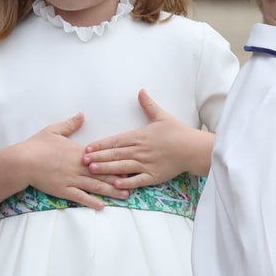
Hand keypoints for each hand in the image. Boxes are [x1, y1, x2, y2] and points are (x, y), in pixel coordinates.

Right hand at [18, 113, 127, 209]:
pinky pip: (80, 197)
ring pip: (95, 187)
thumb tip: (82, 115)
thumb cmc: (37, 145)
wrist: (22, 161)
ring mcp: (71, 180)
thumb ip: (70, 124)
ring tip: (126, 195)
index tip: (131, 161)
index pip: (102, 157)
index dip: (117, 160)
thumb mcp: (54, 130)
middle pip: (103, 173)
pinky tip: (102, 206)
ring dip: (111, 191)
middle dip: (120, 178)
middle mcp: (78, 167)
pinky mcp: (63, 190)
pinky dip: (92, 202)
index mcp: (79, 152)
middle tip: (136, 181)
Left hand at [83, 89, 213, 187]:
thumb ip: (148, 105)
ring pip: (122, 167)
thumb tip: (141, 91)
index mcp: (140, 136)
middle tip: (82, 160)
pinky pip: (138, 180)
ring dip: (106, 168)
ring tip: (92, 170)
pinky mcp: (154, 176)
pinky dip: (126, 182)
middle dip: (98, 157)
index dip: (100, 144)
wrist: (193, 149)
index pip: (116, 140)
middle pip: (115, 154)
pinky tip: (115, 184)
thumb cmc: (177, 132)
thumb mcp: (162, 116)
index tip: (87, 147)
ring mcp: (146, 164)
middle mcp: (140, 151)